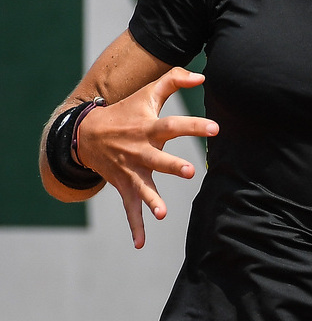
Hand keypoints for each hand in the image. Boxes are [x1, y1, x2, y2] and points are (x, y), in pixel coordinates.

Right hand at [74, 68, 218, 247]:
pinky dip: (135, 226)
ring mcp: (130, 170)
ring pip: (142, 187)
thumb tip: (203, 76)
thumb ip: (175, 79)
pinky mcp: (124, 185)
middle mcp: (138, 150)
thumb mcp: (147, 92)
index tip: (215, 128)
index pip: (173, 125)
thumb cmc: (126, 111)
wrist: (86, 134)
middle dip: (172, 166)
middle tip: (190, 171)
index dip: (194, 126)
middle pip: (157, 159)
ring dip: (151, 200)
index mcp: (148, 128)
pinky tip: (141, 244)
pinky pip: (129, 208)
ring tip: (162, 213)